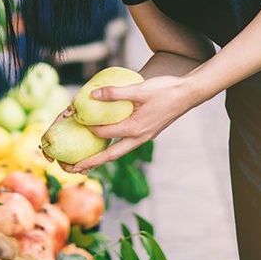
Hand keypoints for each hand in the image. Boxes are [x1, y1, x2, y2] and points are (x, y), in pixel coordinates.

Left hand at [71, 75, 199, 171]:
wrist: (189, 94)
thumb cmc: (165, 90)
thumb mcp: (138, 89)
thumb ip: (115, 93)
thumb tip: (92, 95)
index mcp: (135, 129)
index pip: (104, 134)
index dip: (87, 128)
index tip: (74, 121)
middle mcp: (139, 138)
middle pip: (110, 156)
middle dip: (90, 163)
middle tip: (71, 169)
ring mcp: (144, 137)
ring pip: (118, 152)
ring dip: (102, 158)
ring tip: (86, 162)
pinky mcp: (147, 132)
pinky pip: (125, 144)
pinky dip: (112, 147)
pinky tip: (106, 142)